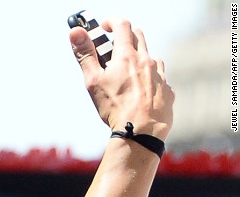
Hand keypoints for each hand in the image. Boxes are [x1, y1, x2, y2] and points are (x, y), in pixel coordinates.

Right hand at [70, 18, 173, 140]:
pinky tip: (140, 90)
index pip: (122, 25)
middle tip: (113, 45)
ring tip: (127, 73)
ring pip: (150, 56)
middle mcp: (146, 60)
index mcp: (127, 56)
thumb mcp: (93, 81)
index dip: (111, 21)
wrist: (141, 131)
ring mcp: (159, 74)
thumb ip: (85, 54)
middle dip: (125, 35)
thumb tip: (75, 32)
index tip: (104, 25)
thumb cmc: (115, 107)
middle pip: (138, 36)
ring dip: (138, 57)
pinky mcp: (166, 89)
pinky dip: (149, 76)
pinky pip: (159, 76)